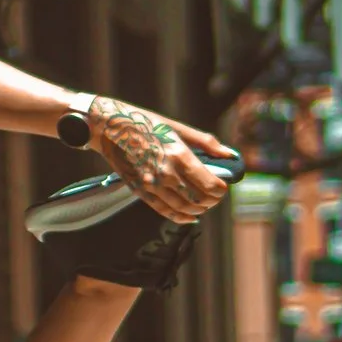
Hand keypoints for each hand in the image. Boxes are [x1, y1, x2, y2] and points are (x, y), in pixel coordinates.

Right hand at [84, 96, 235, 222]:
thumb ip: (207, 143)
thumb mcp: (178, 128)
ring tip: (203, 204)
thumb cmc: (146, 124)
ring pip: (184, 209)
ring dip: (199, 210)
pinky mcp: (141, 191)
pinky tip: (190, 217)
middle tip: (215, 195)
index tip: (223, 186)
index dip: (221, 190)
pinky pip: (165, 211)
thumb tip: (231, 155)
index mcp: (179, 155)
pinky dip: (181, 217)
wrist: (111, 129)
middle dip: (212, 200)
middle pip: (199, 199)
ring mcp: (152, 184)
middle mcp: (166, 173)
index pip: (210, 185)